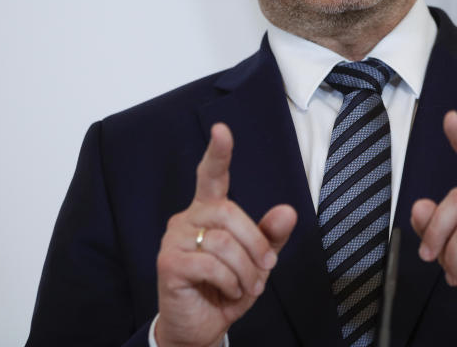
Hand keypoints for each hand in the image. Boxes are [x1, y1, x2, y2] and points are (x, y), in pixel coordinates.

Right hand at [155, 123, 296, 346]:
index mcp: (208, 210)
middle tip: (266, 269)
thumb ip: (271, 236)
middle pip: (230, 213)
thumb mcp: (257, 262)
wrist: (201, 327)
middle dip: (255, 244)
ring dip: (245, 269)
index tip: (222, 130)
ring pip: (223, 242)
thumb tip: (288, 210)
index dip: (218, 152)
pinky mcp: (168, 263)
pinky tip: (228, 291)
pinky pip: (210, 264)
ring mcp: (174, 239)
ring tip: (246, 286)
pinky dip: (229, 281)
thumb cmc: (227, 288)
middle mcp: (188, 218)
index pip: (212, 175)